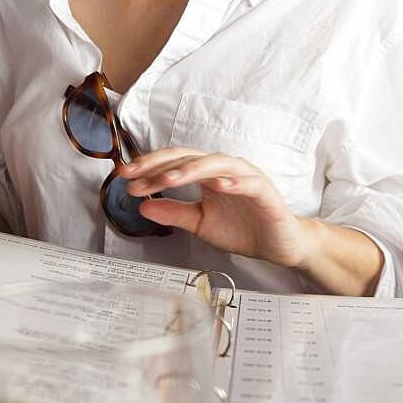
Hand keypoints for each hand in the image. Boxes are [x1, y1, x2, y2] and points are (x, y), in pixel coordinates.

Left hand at [120, 148, 314, 268]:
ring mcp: (245, 177)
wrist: (278, 245)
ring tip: (169, 179)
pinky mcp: (265, 192)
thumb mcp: (200, 223)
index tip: (125, 177)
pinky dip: (233, 181)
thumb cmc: (242, 229)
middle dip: (160, 165)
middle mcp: (224, 169)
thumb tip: (143, 208)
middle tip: (135, 175)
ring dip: (192, 169)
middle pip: (190, 157)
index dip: (149, 167)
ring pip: (217, 163)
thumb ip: (174, 213)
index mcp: (207, 174)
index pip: (174, 162)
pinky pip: (249, 182)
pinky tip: (218, 185)